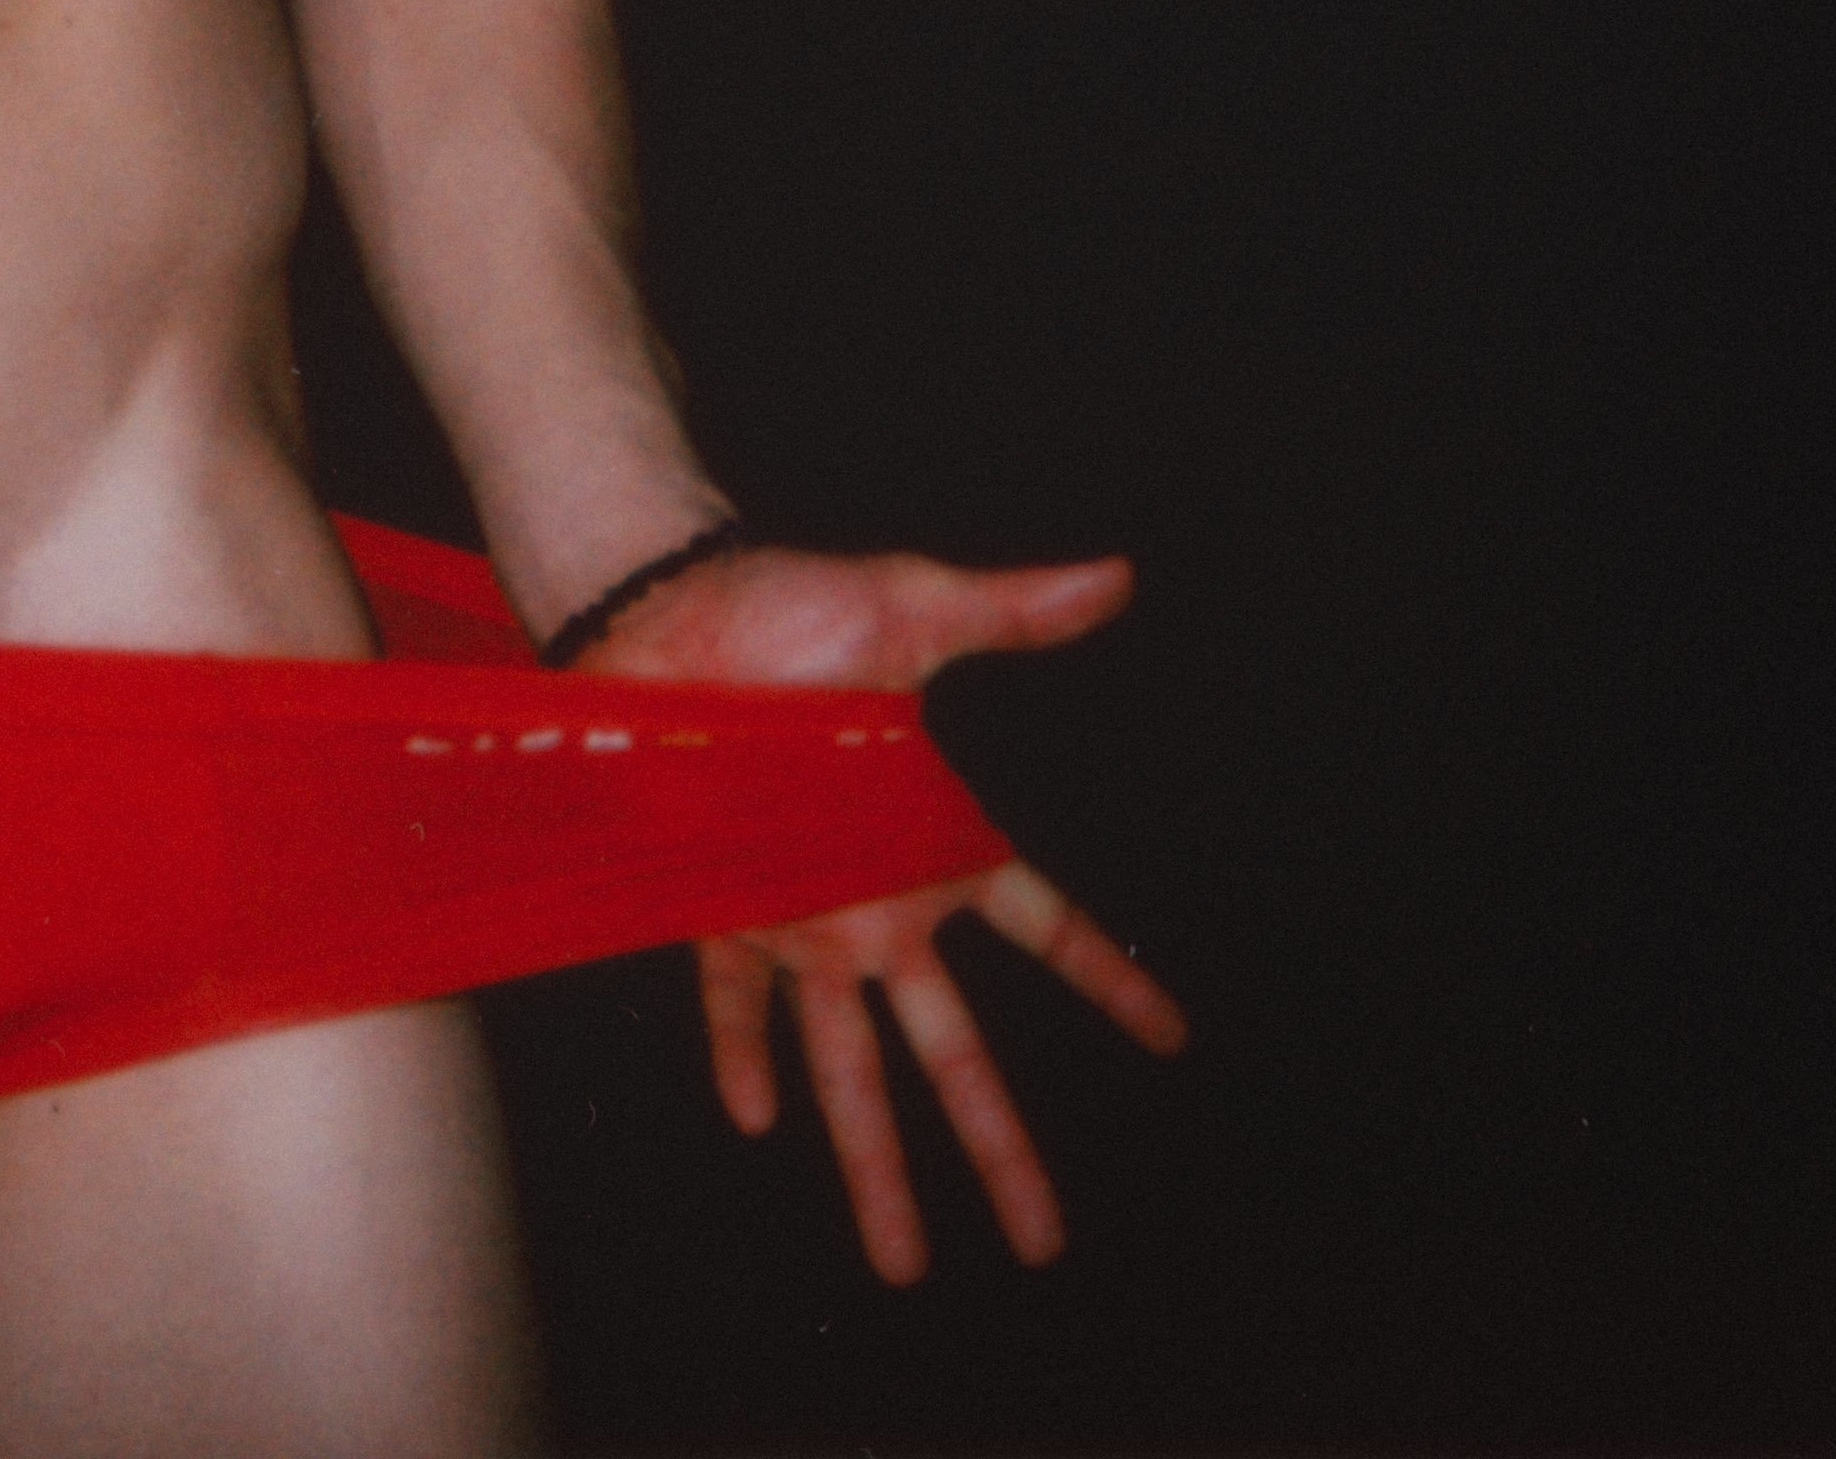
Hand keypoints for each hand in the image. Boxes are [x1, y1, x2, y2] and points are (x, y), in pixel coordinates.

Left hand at [580, 543, 1188, 1280]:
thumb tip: (1118, 575)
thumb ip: (1013, 610)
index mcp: (931, 838)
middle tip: (1046, 1243)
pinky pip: (733, 1001)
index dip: (1109, 981)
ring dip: (873, 1162)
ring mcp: (795, 913)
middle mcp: (871, 900)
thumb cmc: (783, 603)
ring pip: (848, 1070)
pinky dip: (739, 1056)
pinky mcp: (717, 904)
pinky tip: (755, 1118)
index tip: (1174, 1039)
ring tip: (905, 1262)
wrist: (661, 605)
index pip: (1044, 927)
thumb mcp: (911, 606)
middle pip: (954, 1052)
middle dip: (1001, 1147)